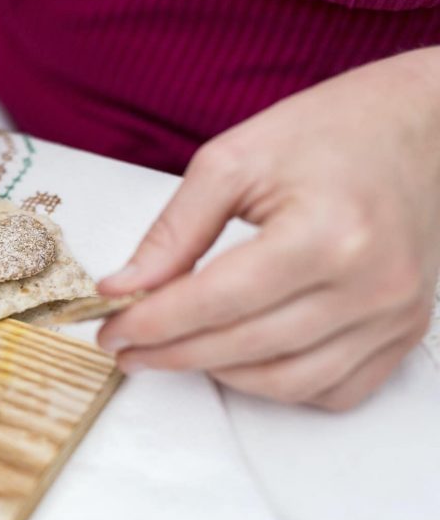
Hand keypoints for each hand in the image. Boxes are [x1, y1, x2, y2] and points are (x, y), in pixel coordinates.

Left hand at [97, 47, 439, 409]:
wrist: (423, 129)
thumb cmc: (330, 132)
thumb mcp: (233, 160)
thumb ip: (174, 231)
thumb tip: (123, 288)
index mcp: (327, 232)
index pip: (216, 301)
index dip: (152, 323)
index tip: (110, 329)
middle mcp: (371, 284)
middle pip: (244, 347)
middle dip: (170, 353)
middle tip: (125, 346)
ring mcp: (393, 315)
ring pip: (284, 382)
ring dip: (217, 374)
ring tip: (174, 350)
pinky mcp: (403, 332)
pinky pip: (331, 390)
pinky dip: (276, 385)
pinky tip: (238, 359)